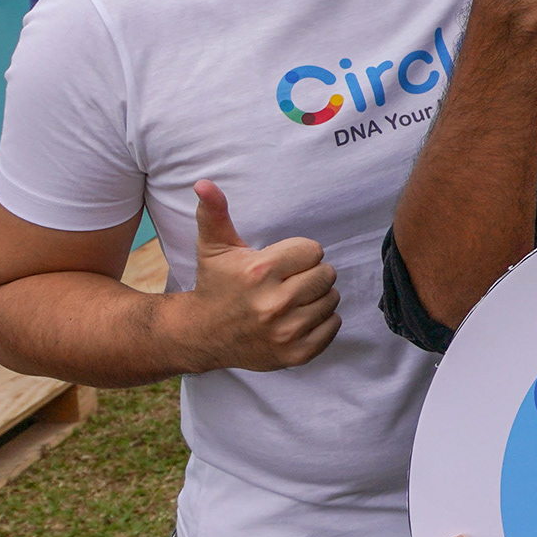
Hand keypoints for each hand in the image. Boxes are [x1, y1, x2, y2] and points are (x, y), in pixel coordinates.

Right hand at [172, 180, 340, 369]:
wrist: (202, 335)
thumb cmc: (215, 285)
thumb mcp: (214, 247)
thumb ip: (214, 212)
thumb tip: (204, 183)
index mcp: (259, 272)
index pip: (313, 250)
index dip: (299, 253)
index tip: (282, 262)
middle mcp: (274, 304)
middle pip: (326, 274)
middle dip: (311, 273)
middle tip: (289, 280)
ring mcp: (286, 332)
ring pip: (332, 299)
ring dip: (318, 296)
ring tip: (293, 298)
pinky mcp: (296, 354)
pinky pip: (333, 326)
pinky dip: (323, 320)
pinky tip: (299, 317)